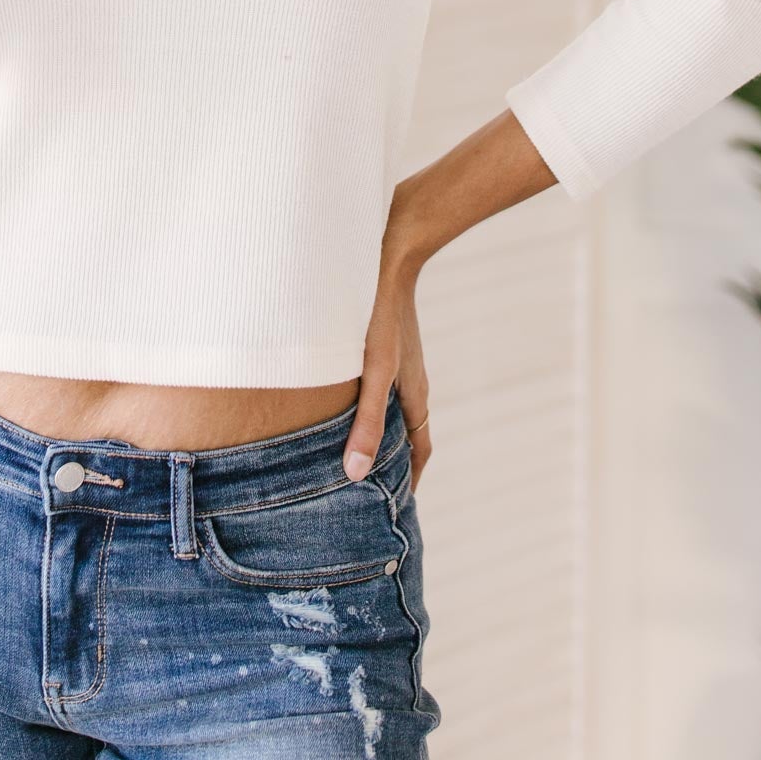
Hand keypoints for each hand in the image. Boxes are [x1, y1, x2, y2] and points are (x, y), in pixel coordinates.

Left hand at [341, 251, 430, 492]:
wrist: (388, 254)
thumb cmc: (380, 314)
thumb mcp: (374, 373)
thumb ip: (366, 422)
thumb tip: (356, 474)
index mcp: (415, 393)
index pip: (419, 447)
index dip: (409, 477)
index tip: (396, 506)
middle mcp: (411, 379)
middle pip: (407, 430)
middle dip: (394, 459)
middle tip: (372, 485)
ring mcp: (398, 359)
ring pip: (392, 405)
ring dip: (379, 428)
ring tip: (354, 447)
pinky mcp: (382, 339)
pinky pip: (379, 381)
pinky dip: (367, 401)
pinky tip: (341, 396)